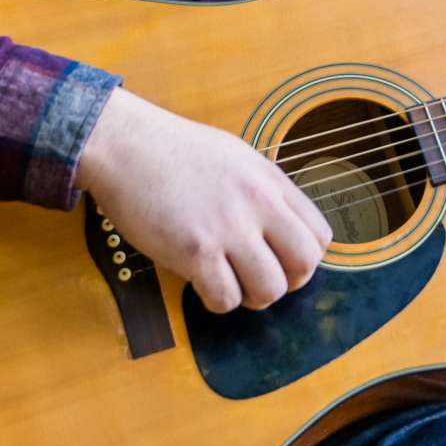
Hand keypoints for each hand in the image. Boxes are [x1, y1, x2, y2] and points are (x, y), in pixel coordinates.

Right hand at [73, 90, 332, 312]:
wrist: (125, 144)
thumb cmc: (173, 151)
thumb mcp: (236, 158)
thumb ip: (263, 192)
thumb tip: (279, 231)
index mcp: (271, 181)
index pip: (320, 235)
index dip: (305, 259)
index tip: (280, 261)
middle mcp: (258, 203)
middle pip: (305, 265)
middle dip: (287, 283)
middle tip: (259, 280)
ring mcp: (228, 228)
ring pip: (269, 289)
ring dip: (250, 297)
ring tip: (228, 282)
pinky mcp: (195, 250)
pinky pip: (225, 299)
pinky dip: (216, 301)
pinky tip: (200, 283)